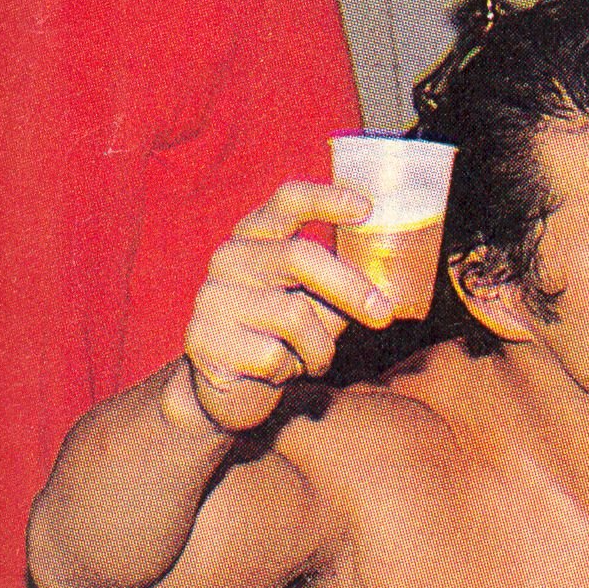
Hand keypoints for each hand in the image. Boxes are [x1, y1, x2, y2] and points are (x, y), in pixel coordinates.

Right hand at [180, 182, 394, 432]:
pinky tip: (276, 371)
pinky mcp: (204, 339)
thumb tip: (384, 294)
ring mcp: (213, 297)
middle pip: (300, 257)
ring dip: (319, 347)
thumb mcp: (315, 304)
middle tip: (384, 314)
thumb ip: (339, 287)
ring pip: (294, 316)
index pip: (288, 202)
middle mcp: (230, 258)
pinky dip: (289, 370)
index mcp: (257, 238)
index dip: (327, 199)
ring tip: (312, 359)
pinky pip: (272, 356)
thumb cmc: (282, 336)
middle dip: (350, 286)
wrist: (227, 388)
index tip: (367, 208)